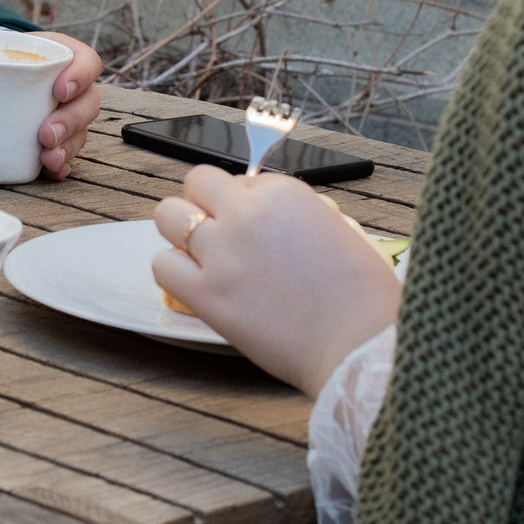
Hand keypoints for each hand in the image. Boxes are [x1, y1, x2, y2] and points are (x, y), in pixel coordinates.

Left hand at [0, 30, 102, 177]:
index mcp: (60, 57)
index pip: (86, 62)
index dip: (80, 75)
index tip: (58, 88)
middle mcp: (73, 88)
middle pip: (87, 104)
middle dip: (70, 121)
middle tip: (44, 134)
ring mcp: (69, 115)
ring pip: (80, 133)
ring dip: (67, 148)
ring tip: (46, 159)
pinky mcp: (59, 139)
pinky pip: (69, 154)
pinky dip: (62, 165)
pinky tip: (51, 172)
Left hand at [149, 165, 401, 395]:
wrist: (359, 344)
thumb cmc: (361, 295)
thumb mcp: (336, 227)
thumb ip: (294, 214)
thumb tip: (266, 220)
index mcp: (284, 192)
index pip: (240, 179)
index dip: (244, 202)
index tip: (256, 227)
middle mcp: (247, 213)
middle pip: (197, 183)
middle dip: (205, 203)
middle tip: (220, 233)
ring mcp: (222, 252)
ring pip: (167, 215)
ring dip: (181, 231)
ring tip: (202, 256)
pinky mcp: (205, 293)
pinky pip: (162, 265)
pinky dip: (173, 271)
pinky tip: (196, 284)